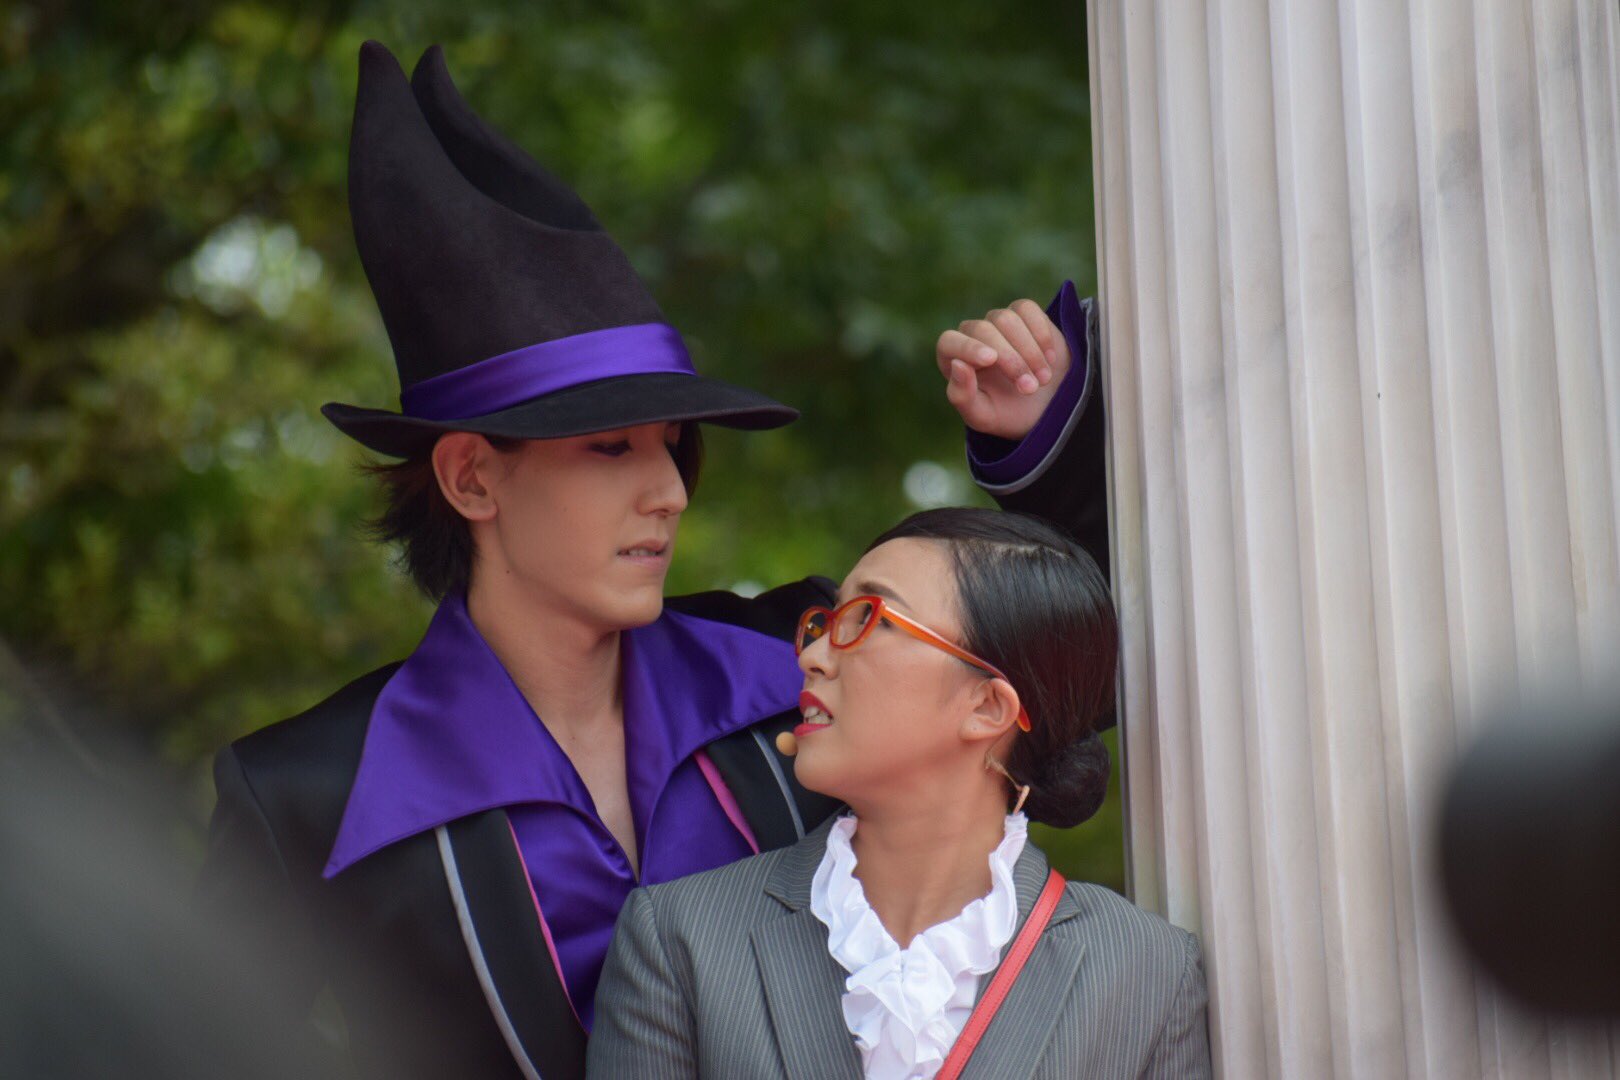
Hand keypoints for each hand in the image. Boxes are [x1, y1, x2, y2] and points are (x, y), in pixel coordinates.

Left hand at [936, 300, 1069, 439]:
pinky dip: (1041, 334)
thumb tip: (958, 364)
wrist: (1043, 407)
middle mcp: (972, 335)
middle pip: (984, 330)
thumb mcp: (982, 415)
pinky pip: (1027, 309)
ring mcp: (997, 322)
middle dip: (1011, 360)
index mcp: (953, 359)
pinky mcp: (1022, 313)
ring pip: (1007, 319)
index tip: (990, 359)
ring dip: (1030, 351)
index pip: (949, 342)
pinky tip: (1050, 359)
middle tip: (1030, 389)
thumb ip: (962, 396)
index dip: (968, 347)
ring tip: (1043, 380)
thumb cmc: (1006, 413)